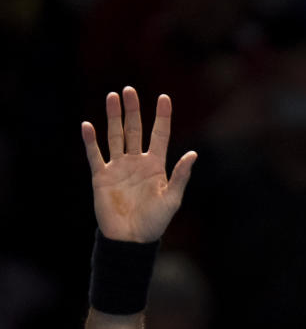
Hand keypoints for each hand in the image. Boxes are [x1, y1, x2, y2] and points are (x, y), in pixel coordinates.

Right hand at [82, 87, 196, 242]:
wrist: (131, 238)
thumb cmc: (155, 221)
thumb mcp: (172, 198)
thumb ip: (180, 176)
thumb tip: (193, 154)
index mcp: (156, 166)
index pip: (160, 135)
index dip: (162, 117)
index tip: (164, 97)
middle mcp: (136, 162)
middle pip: (134, 130)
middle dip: (132, 110)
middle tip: (129, 90)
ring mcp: (118, 168)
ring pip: (115, 136)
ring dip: (113, 117)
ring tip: (112, 97)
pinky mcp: (101, 177)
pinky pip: (95, 155)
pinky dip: (91, 141)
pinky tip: (88, 126)